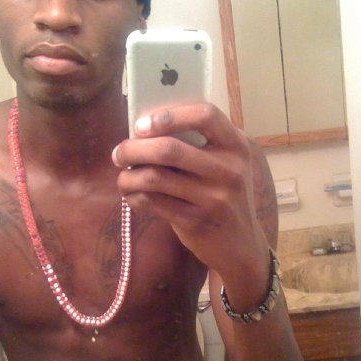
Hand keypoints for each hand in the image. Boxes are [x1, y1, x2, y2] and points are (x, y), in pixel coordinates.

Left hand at [112, 102, 268, 285]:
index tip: (141, 125)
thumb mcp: (227, 165)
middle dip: (133, 149)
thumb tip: (145, 129)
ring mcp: (213, 198)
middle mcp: (229, 170)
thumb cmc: (225, 196)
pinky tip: (132, 195)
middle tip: (119, 153)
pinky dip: (134, 196)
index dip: (168, 115)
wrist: (241, 245)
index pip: (205, 115)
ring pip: (154, 178)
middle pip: (169, 149)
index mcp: (236, 147)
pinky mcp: (195, 221)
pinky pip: (152, 202)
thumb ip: (200, 145)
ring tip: (123, 178)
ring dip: (128, 177)